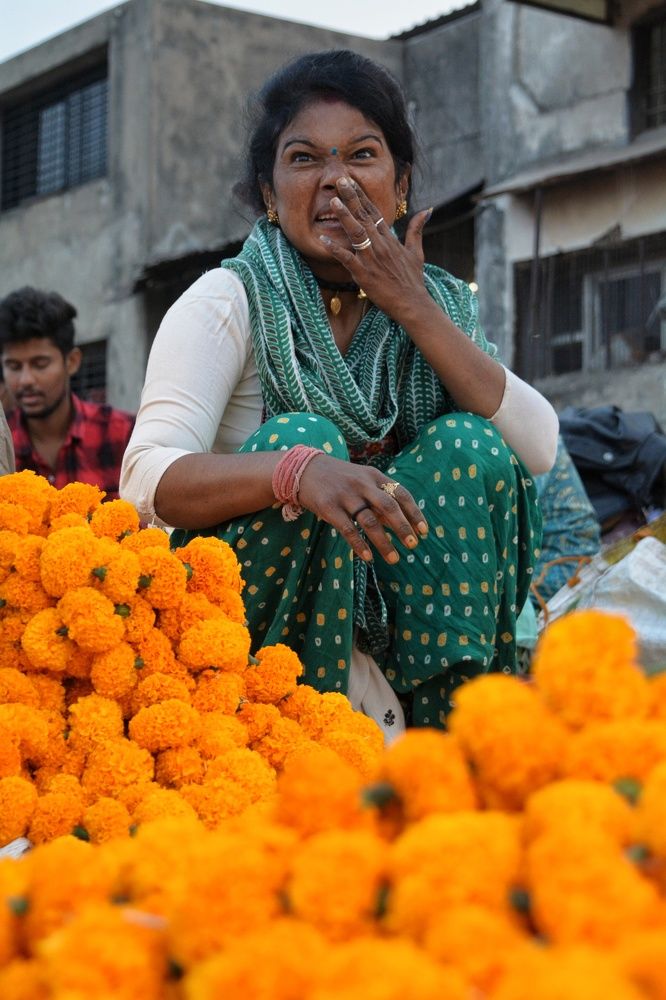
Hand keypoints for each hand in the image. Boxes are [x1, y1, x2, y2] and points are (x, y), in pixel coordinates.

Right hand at [296, 453, 427, 563]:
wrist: (304, 469)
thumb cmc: (340, 479)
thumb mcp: (363, 480)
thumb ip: (381, 499)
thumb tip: (402, 524)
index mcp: (374, 476)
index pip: (401, 494)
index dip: (414, 513)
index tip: (424, 531)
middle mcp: (362, 484)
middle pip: (388, 507)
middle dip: (403, 527)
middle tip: (413, 545)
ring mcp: (345, 495)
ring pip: (369, 521)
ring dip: (384, 542)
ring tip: (394, 559)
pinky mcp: (329, 507)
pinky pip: (348, 529)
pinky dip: (360, 545)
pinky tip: (369, 558)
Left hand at [320, 178, 432, 323]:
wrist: (413, 304)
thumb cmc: (413, 280)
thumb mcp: (417, 252)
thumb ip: (417, 229)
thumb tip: (428, 209)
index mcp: (390, 239)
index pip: (374, 212)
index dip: (362, 196)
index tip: (351, 182)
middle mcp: (381, 245)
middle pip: (364, 217)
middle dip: (352, 198)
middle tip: (340, 181)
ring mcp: (372, 258)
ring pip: (356, 233)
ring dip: (344, 217)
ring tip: (333, 202)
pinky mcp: (364, 273)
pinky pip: (346, 258)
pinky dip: (334, 248)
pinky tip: (323, 239)